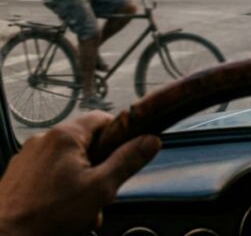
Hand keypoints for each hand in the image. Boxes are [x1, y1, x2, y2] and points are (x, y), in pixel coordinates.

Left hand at [0, 112, 160, 235]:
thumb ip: (128, 161)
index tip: (126, 154)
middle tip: (100, 192)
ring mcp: (28, 157)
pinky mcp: (18, 174)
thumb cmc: (46, 215)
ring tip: (78, 208)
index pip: (104, 118)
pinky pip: (49, 174)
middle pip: (86, 144)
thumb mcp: (100, 188)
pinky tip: (60, 209)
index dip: (120, 135)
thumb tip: (150, 141)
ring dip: (80, 181)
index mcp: (65, 136)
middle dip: (99, 168)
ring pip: (68, 162)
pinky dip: (60, 188)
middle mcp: (44, 140)